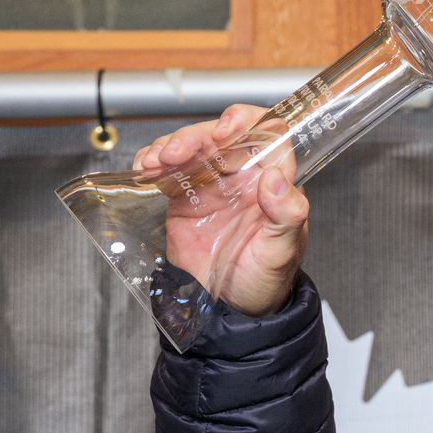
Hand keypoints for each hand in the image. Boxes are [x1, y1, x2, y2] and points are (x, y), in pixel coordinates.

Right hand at [133, 105, 312, 317]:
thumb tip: (277, 179)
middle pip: (221, 135)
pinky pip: (169, 168)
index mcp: (273, 183)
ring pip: (193, 146)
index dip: (248, 123)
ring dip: (171, 145)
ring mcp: (212, 185)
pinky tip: (146, 168)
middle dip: (196, 135)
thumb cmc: (264, 282)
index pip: (269, 134)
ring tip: (156, 161)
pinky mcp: (184, 196)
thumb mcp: (281, 254)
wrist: (229, 310)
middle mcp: (243, 177)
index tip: (226, 131)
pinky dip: (153, 161)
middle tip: (177, 152)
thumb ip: (286, 216)